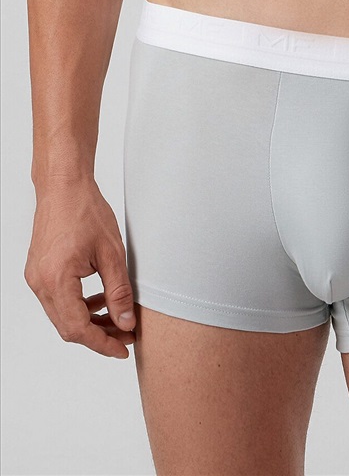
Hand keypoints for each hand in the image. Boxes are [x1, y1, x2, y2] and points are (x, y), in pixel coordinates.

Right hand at [24, 177, 135, 358]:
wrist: (63, 186)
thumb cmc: (86, 210)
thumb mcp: (112, 252)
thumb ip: (119, 291)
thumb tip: (126, 322)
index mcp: (56, 280)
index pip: (78, 329)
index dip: (102, 344)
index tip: (123, 348)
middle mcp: (39, 283)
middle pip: (67, 327)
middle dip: (98, 335)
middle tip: (125, 334)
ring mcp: (35, 278)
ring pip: (62, 315)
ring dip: (89, 321)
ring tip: (117, 316)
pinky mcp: (38, 271)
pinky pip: (57, 299)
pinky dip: (78, 305)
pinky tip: (99, 299)